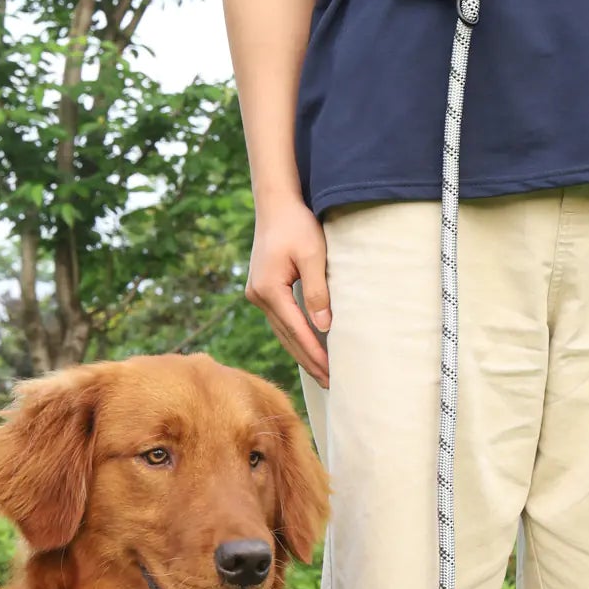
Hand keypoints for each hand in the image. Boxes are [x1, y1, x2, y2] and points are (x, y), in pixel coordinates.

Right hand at [246, 198, 330, 387]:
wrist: (275, 205)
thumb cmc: (297, 225)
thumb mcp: (313, 255)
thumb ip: (318, 291)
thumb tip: (324, 327)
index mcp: (269, 289)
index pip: (296, 330)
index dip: (315, 353)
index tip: (332, 372)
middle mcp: (258, 296)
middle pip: (287, 337)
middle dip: (309, 361)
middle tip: (330, 384)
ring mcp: (257, 294)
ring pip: (281, 333)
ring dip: (301, 353)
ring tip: (321, 373)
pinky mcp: (262, 290)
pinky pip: (280, 321)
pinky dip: (294, 337)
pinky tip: (307, 349)